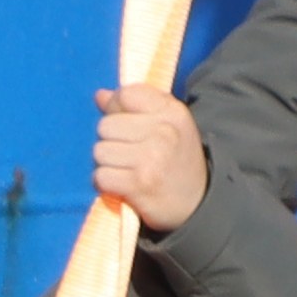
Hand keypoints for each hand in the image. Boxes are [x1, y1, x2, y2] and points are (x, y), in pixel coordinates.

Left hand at [89, 81, 206, 226]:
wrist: (196, 202)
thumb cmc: (176, 159)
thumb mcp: (167, 124)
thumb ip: (134, 105)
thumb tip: (100, 95)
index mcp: (172, 111)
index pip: (126, 94)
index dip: (117, 109)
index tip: (126, 124)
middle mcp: (164, 132)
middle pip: (106, 125)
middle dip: (111, 141)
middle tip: (128, 154)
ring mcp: (151, 158)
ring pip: (100, 151)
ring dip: (107, 163)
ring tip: (125, 169)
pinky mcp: (139, 184)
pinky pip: (100, 176)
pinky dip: (106, 183)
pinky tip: (121, 184)